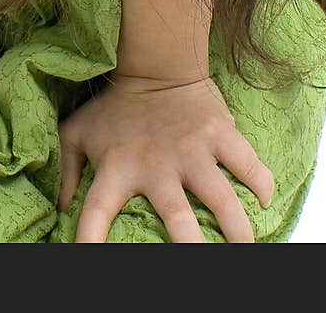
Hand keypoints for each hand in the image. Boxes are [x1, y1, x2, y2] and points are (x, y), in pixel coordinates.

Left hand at [57, 71, 274, 241]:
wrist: (153, 62)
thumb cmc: (114, 105)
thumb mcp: (78, 132)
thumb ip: (68, 171)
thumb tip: (59, 210)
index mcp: (118, 167)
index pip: (96, 210)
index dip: (90, 238)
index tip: (89, 261)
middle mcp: (157, 165)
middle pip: (176, 217)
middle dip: (190, 246)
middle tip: (201, 262)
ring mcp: (192, 150)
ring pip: (222, 198)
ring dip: (238, 228)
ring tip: (245, 248)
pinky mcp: (220, 134)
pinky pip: (249, 163)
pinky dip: (261, 183)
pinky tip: (266, 202)